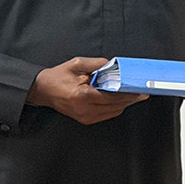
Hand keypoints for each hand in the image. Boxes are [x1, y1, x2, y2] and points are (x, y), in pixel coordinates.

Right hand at [26, 57, 147, 124]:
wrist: (42, 90)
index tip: (138, 90)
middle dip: (130, 99)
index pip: (111, 96)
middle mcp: (84, 109)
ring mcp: (85, 117)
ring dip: (124, 104)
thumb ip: (96, 64)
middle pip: (115, 106)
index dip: (127, 93)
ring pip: (113, 112)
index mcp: (82, 95)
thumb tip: (112, 65)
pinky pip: (106, 114)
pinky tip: (120, 100)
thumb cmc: (57, 77)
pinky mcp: (85, 120)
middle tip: (142, 93)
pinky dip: (115, 107)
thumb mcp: (76, 64)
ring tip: (133, 95)